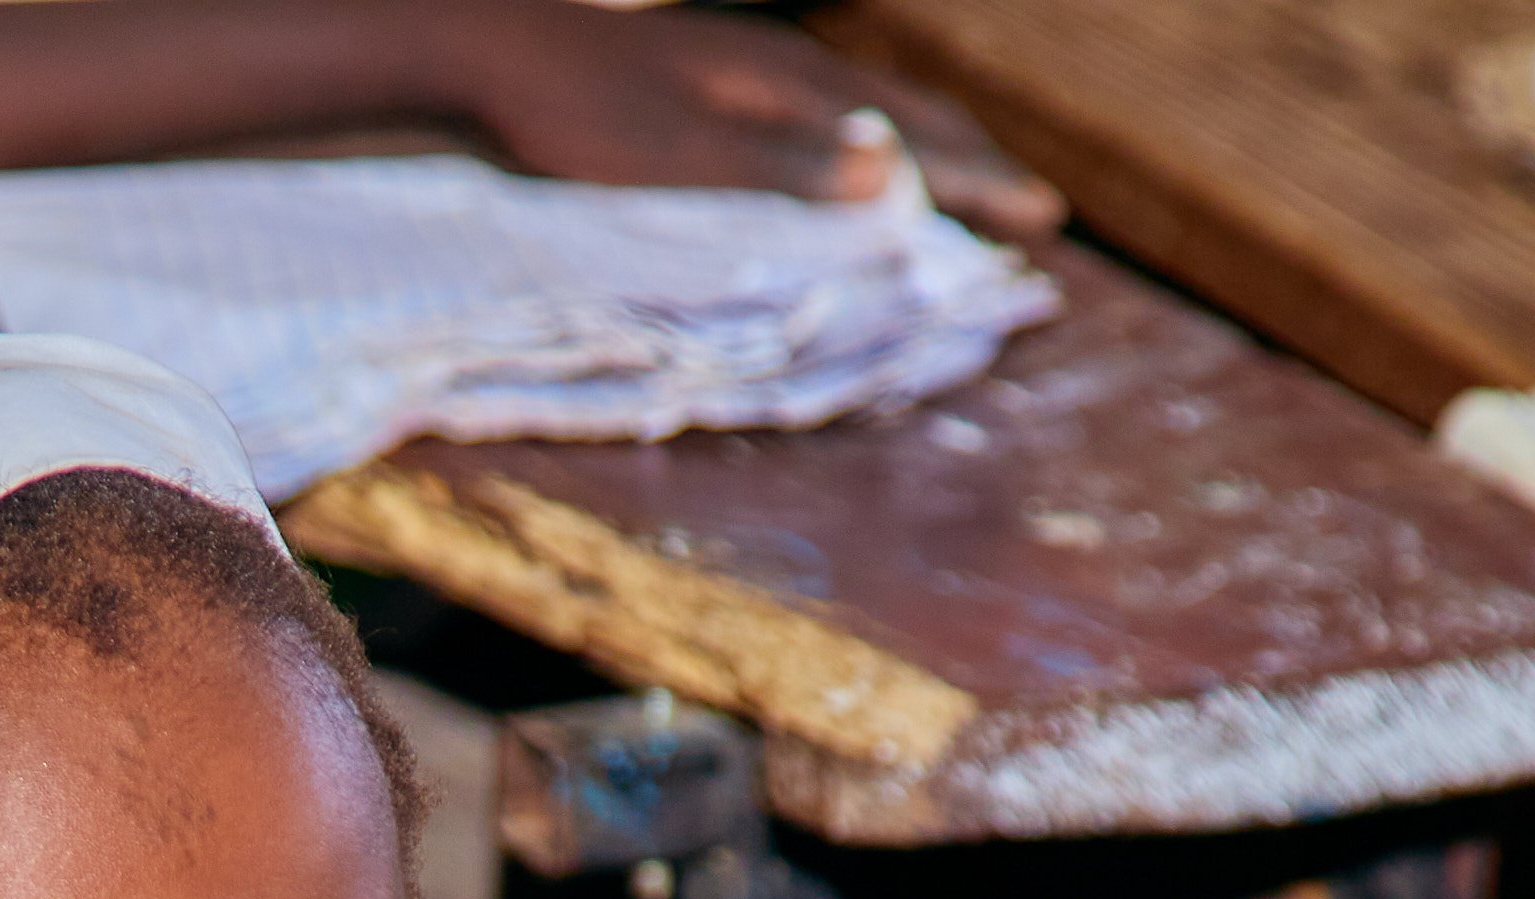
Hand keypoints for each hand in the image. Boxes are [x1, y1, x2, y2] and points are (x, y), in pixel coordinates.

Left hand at [427, 2, 1060, 242]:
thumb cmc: (571, 109)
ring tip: (966, 181)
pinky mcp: (709, 75)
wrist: (491, 45)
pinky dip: (864, 141)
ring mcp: (746, 65)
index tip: (1044, 217)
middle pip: (905, 114)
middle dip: (975, 163)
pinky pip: (820, 111)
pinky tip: (852, 160)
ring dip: (925, 150)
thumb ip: (781, 165)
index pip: (912, 138)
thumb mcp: (676, 152)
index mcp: (787, 82)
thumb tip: (891, 177)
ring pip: (866, 109)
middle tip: (1036, 205)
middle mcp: (780, 64)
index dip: (980, 179)